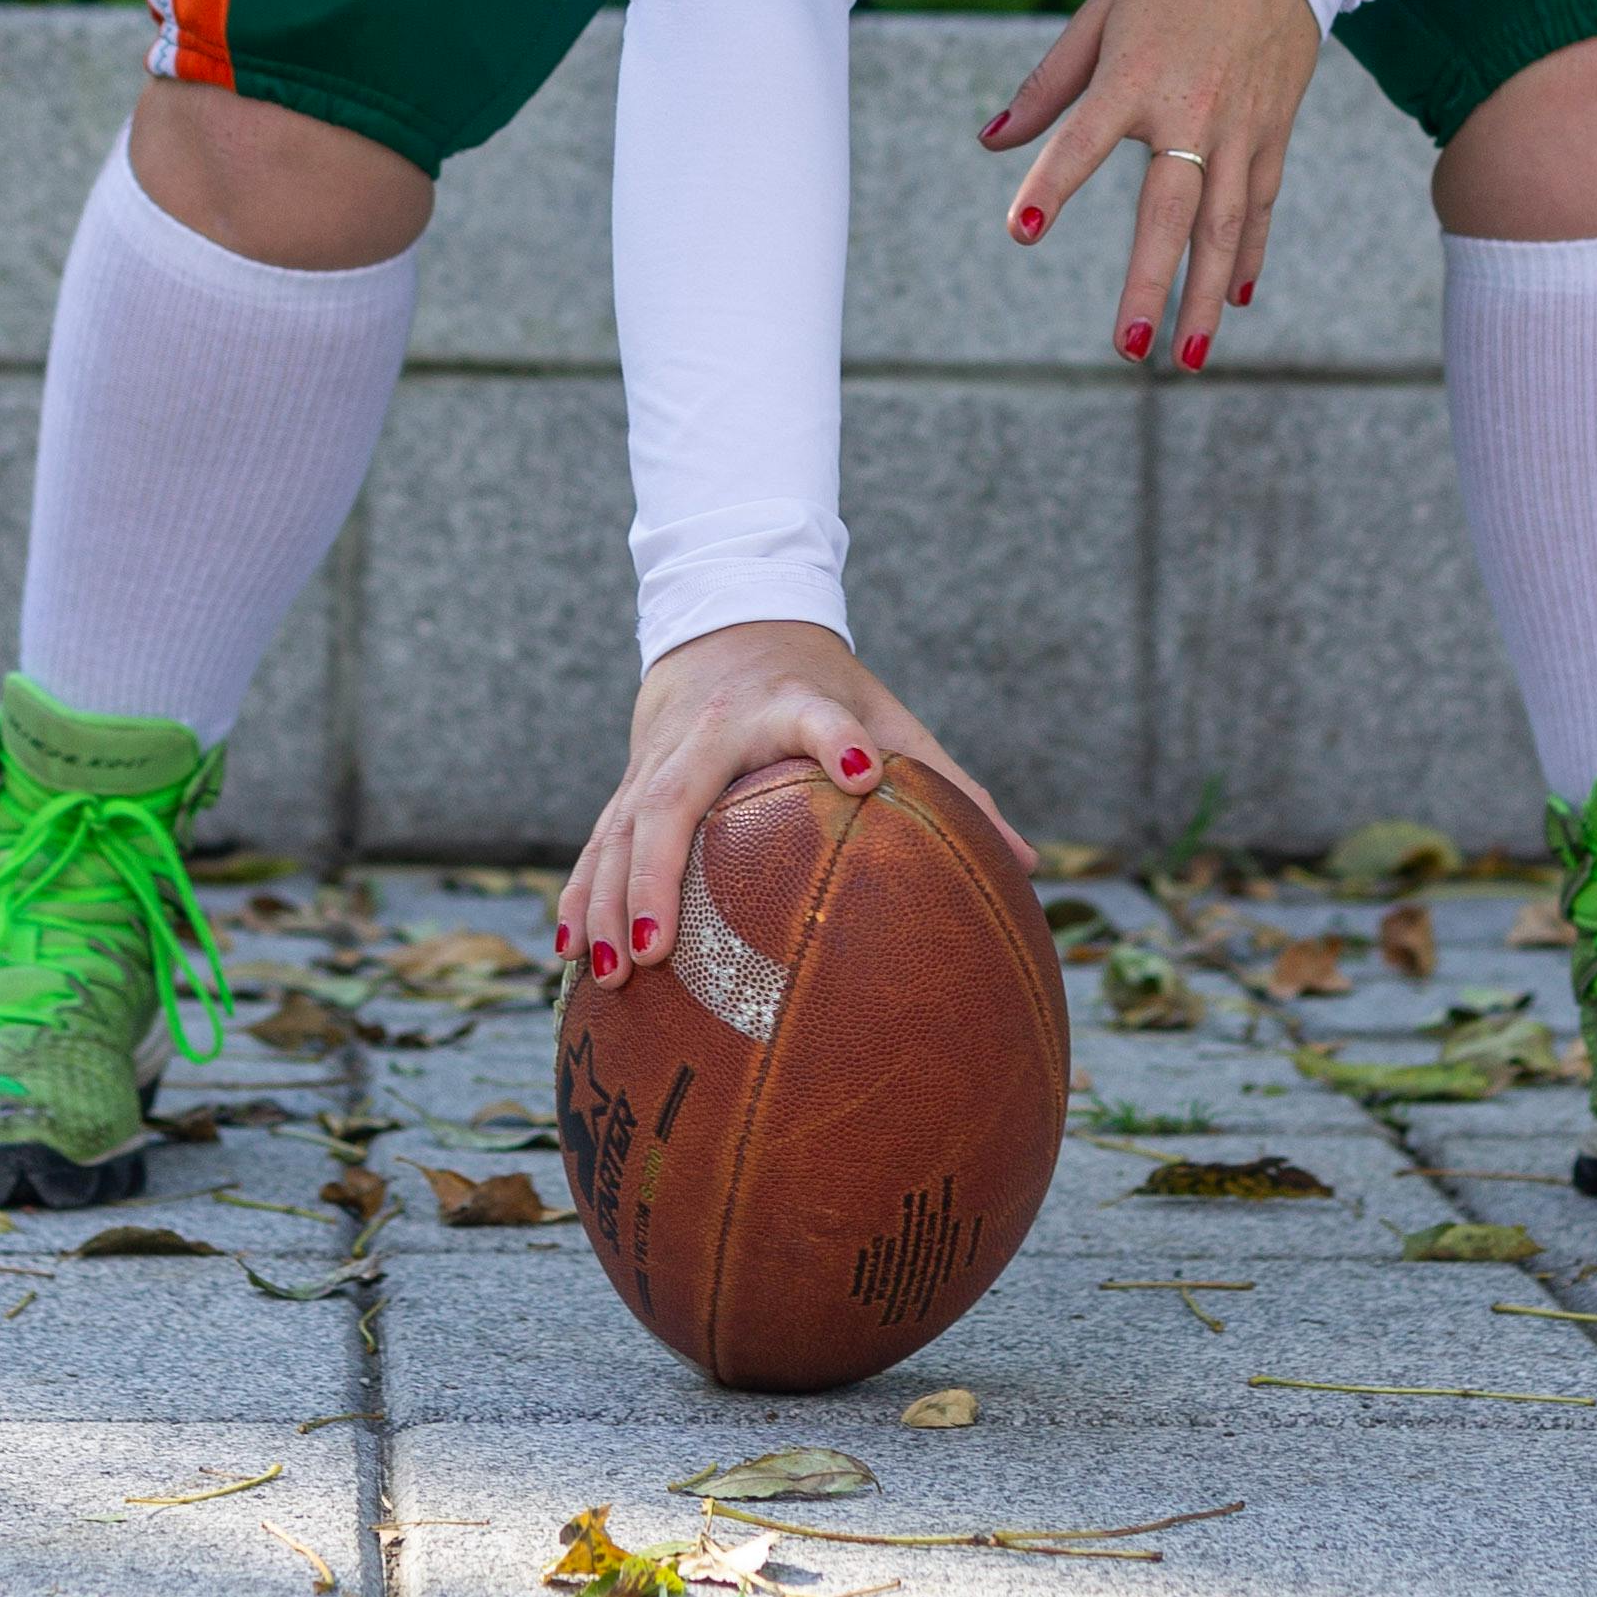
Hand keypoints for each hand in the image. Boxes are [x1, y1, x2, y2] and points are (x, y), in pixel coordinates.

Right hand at [557, 618, 1035, 987]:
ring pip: (618, 827)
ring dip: (605, 899)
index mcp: (791, 704)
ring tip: (605, 975)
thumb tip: (1030, 863)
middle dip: (654, 873)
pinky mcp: (628, 777)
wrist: (728, 620)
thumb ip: (949, 783)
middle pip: (673, 797)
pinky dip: (580, 895)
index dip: (842, 738)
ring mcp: (660, 755)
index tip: (865, 769)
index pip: (821, 716)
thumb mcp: (887, 714)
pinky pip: (597, 840)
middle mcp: (715, 730)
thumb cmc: (821, 684)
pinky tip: (566, 957)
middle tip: (653, 951)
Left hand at [979, 0, 1318, 370]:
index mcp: (1136, 76)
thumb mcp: (1099, 15)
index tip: (1021, 230)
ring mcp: (1240, 127)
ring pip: (1223, 226)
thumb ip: (1047, 87)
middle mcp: (1192, 111)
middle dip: (1151, 284)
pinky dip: (1248, 253)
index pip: (1085, 140)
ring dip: (1203, 295)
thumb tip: (992, 142)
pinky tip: (1232, 299)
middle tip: (1129, 347)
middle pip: (1170, 211)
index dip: (1053, 184)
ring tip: (1185, 358)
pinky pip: (1259, 204)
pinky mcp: (1273, 132)